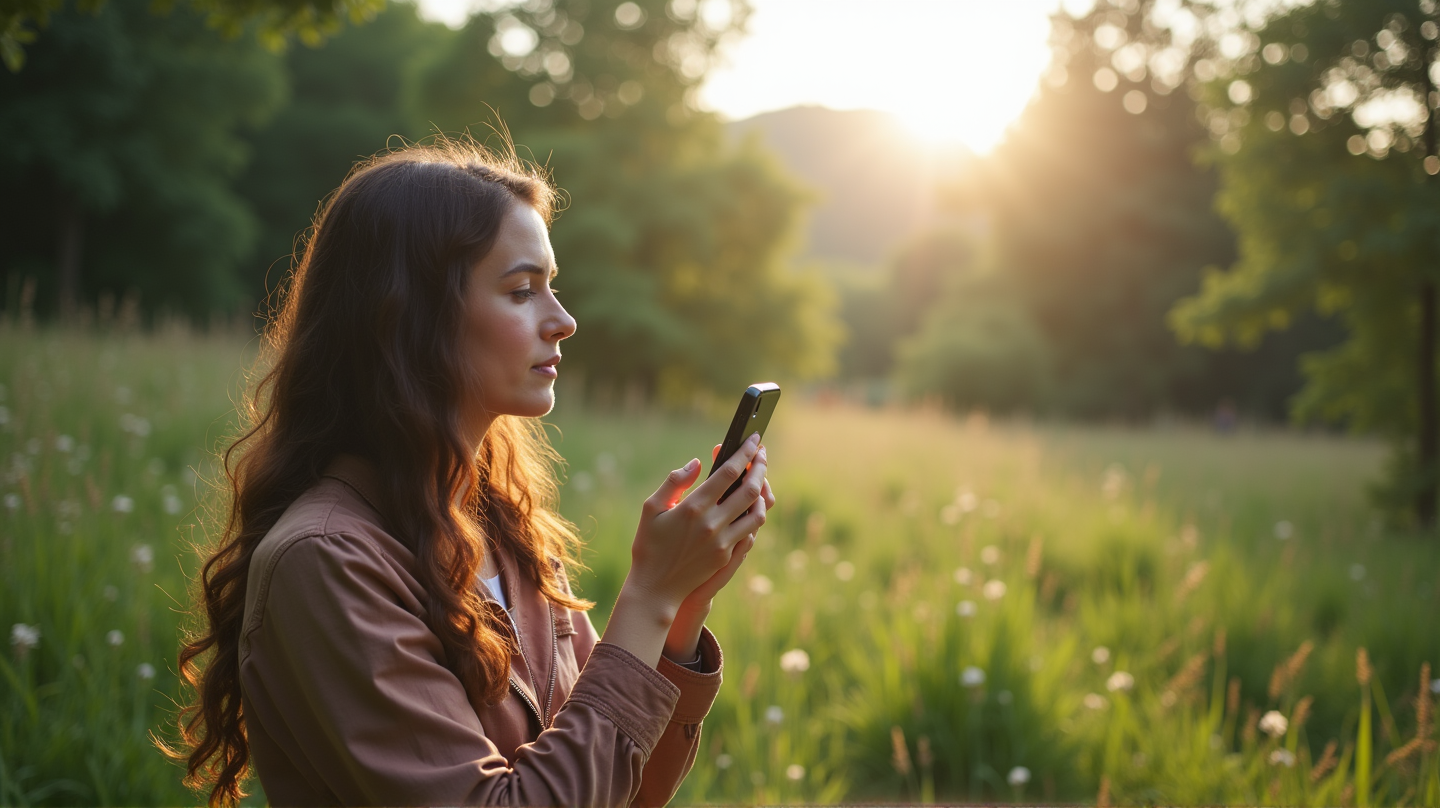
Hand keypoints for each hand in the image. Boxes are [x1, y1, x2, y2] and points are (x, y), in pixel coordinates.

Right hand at [602, 433, 768, 666]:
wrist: (656, 588)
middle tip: (762, 453)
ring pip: (756, 512)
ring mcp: (723, 542)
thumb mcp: (650, 508)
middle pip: (749, 489)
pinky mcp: (726, 556)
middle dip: (760, 467)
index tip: (754, 439)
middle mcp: (712, 523)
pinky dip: (755, 513)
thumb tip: (697, 463)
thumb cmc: (649, 545)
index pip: (728, 473)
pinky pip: (750, 531)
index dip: (745, 453)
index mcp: (693, 507)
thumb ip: (674, 482)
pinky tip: (752, 504)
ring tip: (760, 478)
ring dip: (763, 491)